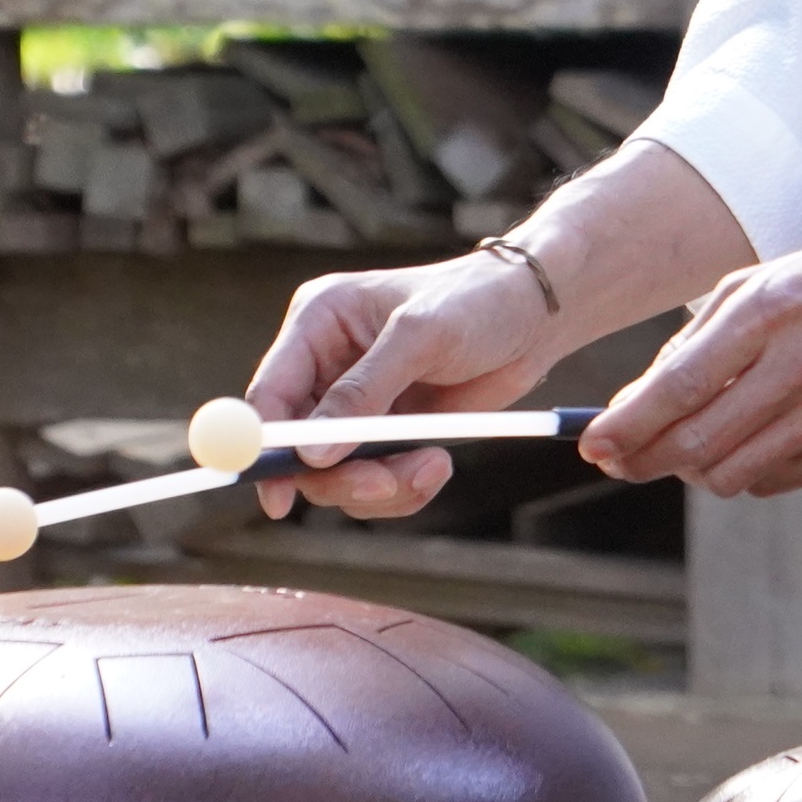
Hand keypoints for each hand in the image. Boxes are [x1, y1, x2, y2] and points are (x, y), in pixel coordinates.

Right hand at [240, 250, 562, 519]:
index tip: (278, 498)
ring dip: (381, 484)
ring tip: (434, 466)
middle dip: (340, 475)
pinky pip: (374, 480)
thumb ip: (364, 391)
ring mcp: (357, 403)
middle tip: (386, 482)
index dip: (264, 449)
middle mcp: (327, 365)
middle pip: (298, 447)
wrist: (537, 315)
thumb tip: (312, 452)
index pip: (269, 394)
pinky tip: (439, 465)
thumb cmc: (477, 302)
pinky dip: (403, 485)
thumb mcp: (420, 336)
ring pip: (336, 474)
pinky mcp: (388, 431)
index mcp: (318, 322)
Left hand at [578, 205, 801, 497]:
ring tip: (683, 444)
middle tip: (617, 459)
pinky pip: (770, 481)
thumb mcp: (761, 284)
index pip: (680, 387)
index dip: (627, 424)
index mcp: (770, 312)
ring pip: (728, 474)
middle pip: (696, 443)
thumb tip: (637, 404)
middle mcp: (801, 367)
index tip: (591, 444)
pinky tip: (746, 439)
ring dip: (691, 467)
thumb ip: (698, 340)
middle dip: (641, 459)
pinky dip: (743, 469)